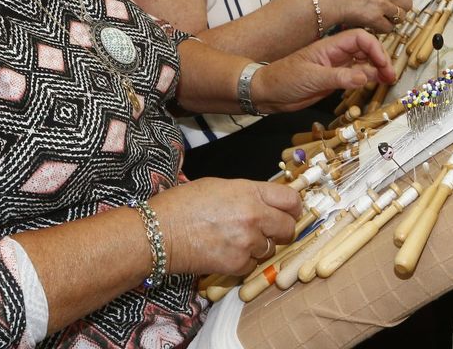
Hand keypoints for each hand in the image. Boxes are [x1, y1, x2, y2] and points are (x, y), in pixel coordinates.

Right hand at [151, 178, 300, 276]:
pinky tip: (225, 252)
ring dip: (258, 246)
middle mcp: (254, 216)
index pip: (291, 200)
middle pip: (288, 228)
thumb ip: (249, 194)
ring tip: (234, 239)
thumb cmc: (183, 204)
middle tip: (268, 231)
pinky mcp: (238, 264)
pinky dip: (243, 262)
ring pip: (270, 249)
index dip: (293, 208)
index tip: (290, 212)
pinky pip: (252, 265)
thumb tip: (268, 203)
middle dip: (281, 230)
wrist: (159, 232)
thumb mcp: (220, 186)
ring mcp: (247, 242)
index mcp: (250, 192)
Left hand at [254, 29, 395, 112]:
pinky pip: (356, 77)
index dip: (375, 48)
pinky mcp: (334, 80)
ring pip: (363, 64)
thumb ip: (339, 77)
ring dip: (377, 70)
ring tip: (388, 80)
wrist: (268, 93)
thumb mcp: (311, 77)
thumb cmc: (283, 79)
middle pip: (365, 50)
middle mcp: (335, 54)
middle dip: (380, 59)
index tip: (383, 63)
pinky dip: (368, 79)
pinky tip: (375, 84)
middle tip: (390, 75)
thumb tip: (365, 76)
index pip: (359, 38)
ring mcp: (336, 67)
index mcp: (330, 46)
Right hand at [310, 0, 412, 32]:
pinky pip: (389, 28)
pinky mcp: (374, 18)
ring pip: (401, 17)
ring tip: (383, 20)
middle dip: (401, 9)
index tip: (398, 0)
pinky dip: (383, 29)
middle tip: (392, 12)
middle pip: (408, 3)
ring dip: (393, 20)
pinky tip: (374, 26)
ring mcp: (381, 4)